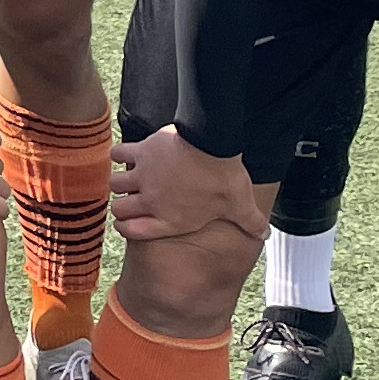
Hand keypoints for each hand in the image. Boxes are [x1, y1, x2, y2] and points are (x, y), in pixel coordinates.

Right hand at [110, 124, 268, 246]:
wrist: (211, 145)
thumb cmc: (223, 178)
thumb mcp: (240, 206)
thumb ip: (250, 222)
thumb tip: (264, 234)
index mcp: (170, 219)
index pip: (133, 231)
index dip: (126, 228)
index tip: (128, 222)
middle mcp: (151, 201)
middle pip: (119, 208)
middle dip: (122, 205)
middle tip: (132, 198)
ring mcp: (143, 176)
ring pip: (114, 183)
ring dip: (120, 180)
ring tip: (131, 176)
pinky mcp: (141, 152)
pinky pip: (119, 155)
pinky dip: (121, 154)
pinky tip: (130, 153)